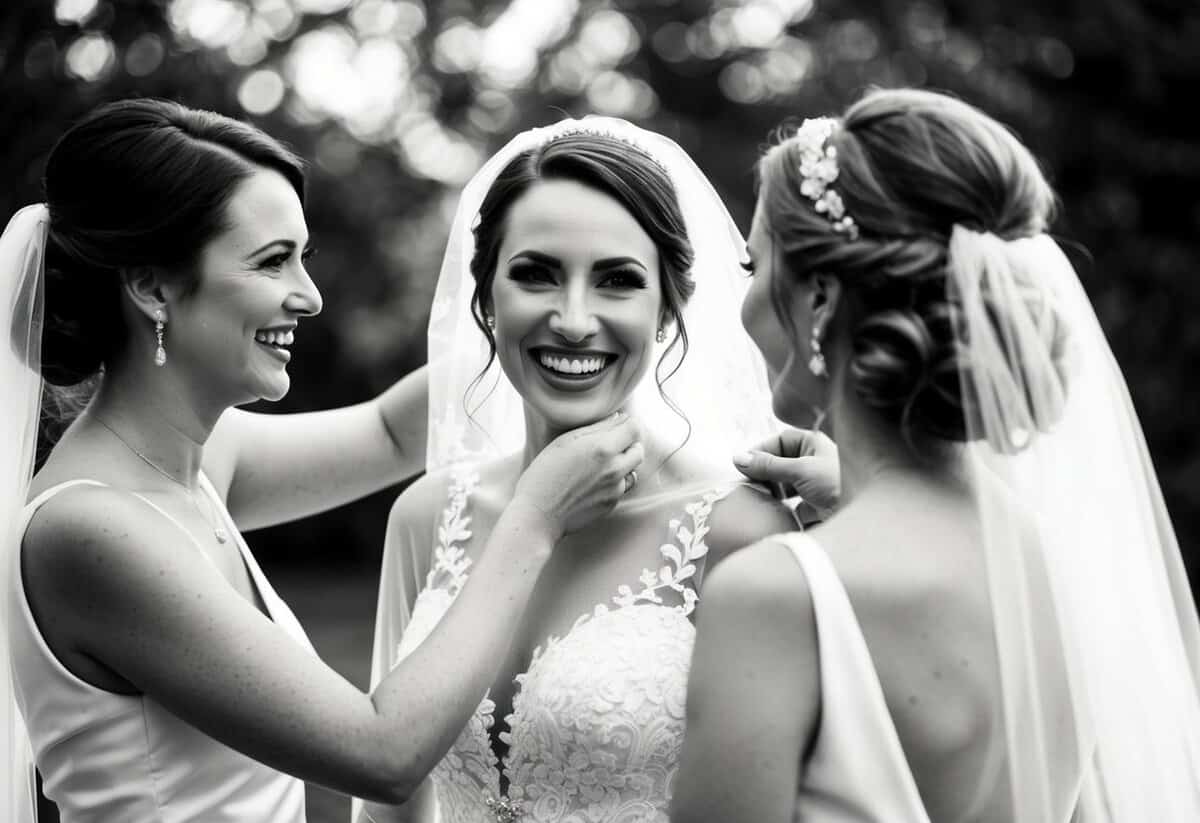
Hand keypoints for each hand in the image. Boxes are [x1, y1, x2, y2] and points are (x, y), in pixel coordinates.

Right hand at [511, 413, 643, 537]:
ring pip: (633, 469)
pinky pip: (622, 487)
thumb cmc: (545, 473)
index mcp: (603, 448)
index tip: (618, 426)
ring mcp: (615, 489)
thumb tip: (619, 418)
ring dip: (623, 464)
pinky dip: (614, 482)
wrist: (539, 514)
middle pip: (639, 449)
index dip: (627, 424)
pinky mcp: (612, 504)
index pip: (634, 428)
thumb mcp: (565, 442)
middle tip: (609, 445)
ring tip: (599, 465)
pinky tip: (593, 482)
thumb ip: (597, 428)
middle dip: (628, 444)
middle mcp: (614, 469)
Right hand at [733, 429, 839, 518]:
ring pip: (783, 485)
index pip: (779, 441)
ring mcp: (814, 484)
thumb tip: (738, 458)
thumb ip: (768, 465)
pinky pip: (791, 505)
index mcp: (813, 444)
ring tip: (757, 500)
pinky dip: (781, 509)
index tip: (742, 465)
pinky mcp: (814, 506)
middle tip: (745, 485)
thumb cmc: (838, 484)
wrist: (865, 517)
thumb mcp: (800, 470)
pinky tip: (772, 513)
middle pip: (779, 463)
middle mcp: (813, 461)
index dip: (760, 451)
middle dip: (763, 474)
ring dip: (770, 492)